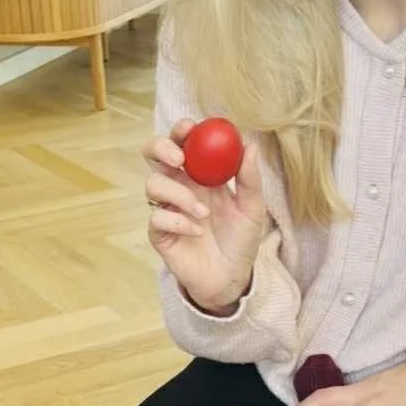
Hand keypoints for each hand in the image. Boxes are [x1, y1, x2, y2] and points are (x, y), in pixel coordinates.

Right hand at [144, 121, 267, 313]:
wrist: (232, 277)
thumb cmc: (241, 240)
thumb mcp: (253, 208)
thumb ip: (250, 178)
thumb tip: (250, 145)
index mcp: (200, 174)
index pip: (183, 143)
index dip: (181, 131)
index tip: (190, 128)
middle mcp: (179, 187)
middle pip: (153, 154)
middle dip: (161, 148)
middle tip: (179, 158)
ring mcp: (167, 209)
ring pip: (152, 185)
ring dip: (179, 194)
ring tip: (204, 213)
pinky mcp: (160, 234)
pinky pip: (157, 219)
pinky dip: (179, 223)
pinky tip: (198, 233)